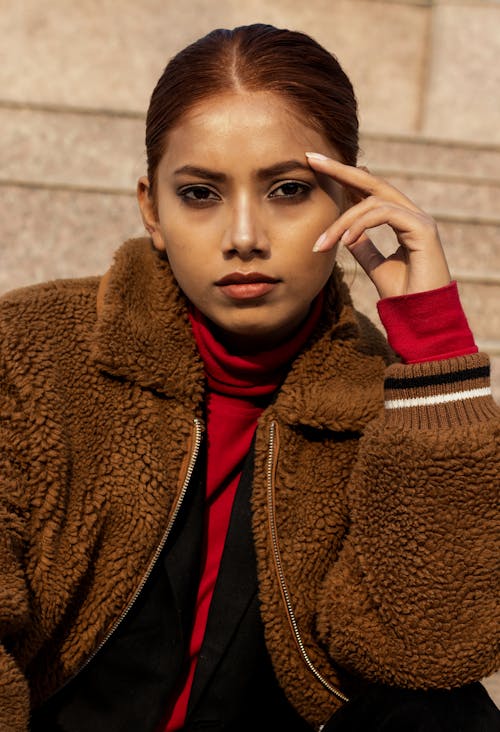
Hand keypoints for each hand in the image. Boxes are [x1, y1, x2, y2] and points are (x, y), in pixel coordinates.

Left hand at [306, 152, 450, 298]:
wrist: (422, 320)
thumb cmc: (403, 297)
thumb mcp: (377, 267)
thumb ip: (364, 247)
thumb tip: (346, 233)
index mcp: (403, 221)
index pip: (369, 192)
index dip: (344, 179)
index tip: (316, 168)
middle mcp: (412, 215)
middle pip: (372, 182)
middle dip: (340, 170)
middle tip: (312, 160)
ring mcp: (419, 220)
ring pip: (372, 203)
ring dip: (342, 222)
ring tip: (321, 244)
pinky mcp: (423, 229)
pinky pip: (384, 214)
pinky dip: (360, 225)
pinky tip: (345, 240)